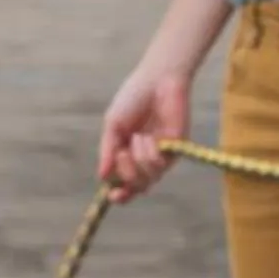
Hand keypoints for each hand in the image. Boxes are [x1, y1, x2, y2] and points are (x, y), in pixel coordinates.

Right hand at [98, 59, 192, 200]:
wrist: (158, 80)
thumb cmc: (133, 98)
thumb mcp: (113, 125)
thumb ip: (108, 151)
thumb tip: (103, 177)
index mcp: (126, 153)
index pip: (124, 184)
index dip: (119, 195)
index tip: (113, 196)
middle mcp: (143, 159)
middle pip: (136, 187)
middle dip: (127, 174)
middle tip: (122, 153)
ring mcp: (161, 156)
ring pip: (148, 180)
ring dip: (138, 161)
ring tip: (139, 137)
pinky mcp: (176, 151)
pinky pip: (160, 167)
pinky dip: (151, 155)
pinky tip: (150, 138)